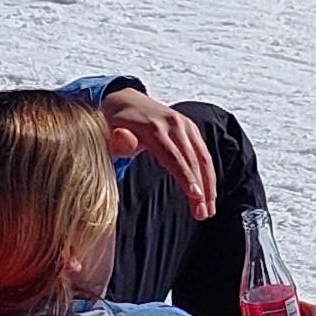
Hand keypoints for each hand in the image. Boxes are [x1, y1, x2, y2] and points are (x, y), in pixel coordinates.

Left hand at [93, 89, 216, 219]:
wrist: (126, 100)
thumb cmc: (113, 123)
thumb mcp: (106, 130)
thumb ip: (116, 140)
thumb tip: (124, 138)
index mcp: (152, 126)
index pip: (172, 155)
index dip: (185, 176)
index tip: (195, 196)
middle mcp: (172, 123)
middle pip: (191, 159)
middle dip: (200, 188)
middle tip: (202, 215)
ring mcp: (184, 124)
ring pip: (202, 158)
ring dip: (209, 185)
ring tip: (208, 211)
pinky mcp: (191, 129)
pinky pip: (203, 154)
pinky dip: (208, 176)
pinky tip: (209, 195)